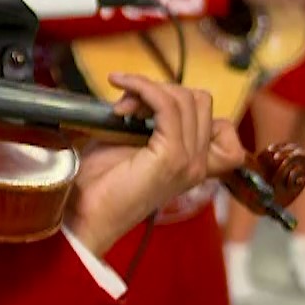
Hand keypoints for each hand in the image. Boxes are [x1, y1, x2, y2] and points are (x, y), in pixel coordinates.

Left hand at [60, 74, 223, 252]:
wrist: (84, 214)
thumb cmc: (101, 183)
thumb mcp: (131, 143)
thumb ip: (150, 121)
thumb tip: (143, 92)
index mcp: (194, 163)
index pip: (220, 123)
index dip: (186, 104)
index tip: (148, 109)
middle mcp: (198, 163)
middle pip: (199, 101)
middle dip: (161, 92)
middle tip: (126, 107)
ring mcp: (189, 161)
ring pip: (185, 99)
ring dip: (148, 90)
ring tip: (120, 109)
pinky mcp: (171, 158)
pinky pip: (167, 106)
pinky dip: (143, 89)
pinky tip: (122, 89)